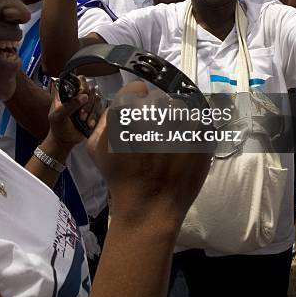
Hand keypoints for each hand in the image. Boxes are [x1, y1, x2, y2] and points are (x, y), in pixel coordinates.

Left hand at [48, 77, 100, 148]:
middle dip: (86, 103)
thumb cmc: (58, 127)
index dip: (81, 87)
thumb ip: (68, 105)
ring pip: (96, 98)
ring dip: (90, 111)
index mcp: (67, 92)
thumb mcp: (57, 116)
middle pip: (89, 89)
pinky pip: (99, 109)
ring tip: (82, 120)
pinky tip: (88, 124)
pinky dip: (94, 117)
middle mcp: (77, 95)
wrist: (65, 140)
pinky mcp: (93, 111)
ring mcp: (86, 103)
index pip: (78, 80)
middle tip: (80, 114)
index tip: (79, 97)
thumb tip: (84, 97)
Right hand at [85, 81, 211, 227]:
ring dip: (176, 121)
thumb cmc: (120, 178)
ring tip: (171, 142)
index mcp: (127, 111)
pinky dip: (193, 131)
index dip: (137, 101)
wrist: (149, 208)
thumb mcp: (95, 148)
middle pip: (160, 99)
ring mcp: (180, 122)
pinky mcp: (200, 134)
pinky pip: (198, 121)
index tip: (139, 116)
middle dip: (157, 113)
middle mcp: (154, 111)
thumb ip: (105, 119)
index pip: (137, 88)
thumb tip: (120, 104)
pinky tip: (183, 147)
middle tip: (155, 134)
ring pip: (180, 108)